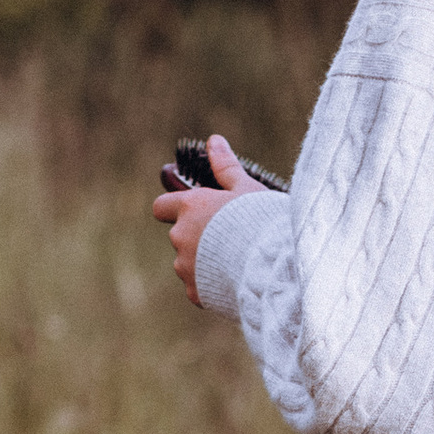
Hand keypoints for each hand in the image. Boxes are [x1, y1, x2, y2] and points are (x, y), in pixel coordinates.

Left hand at [153, 136, 263, 304]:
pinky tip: (234, 280)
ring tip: (236, 261)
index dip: (173, 209)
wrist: (272, 265)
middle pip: (180, 236)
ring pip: (188, 263)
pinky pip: (198, 287)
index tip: (190, 212)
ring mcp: (185, 267)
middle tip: (229, 237)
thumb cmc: (261, 221)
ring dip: (204, 262)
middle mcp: (180, 237)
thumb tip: (214, 141)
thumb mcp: (246, 188)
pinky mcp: (195, 292)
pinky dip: (211, 285)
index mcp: (190, 208)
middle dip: (198, 237)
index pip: (161, 207)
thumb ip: (225, 166)